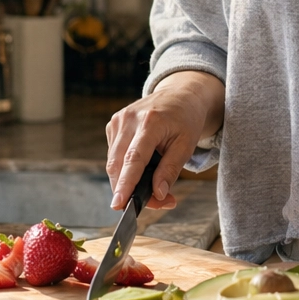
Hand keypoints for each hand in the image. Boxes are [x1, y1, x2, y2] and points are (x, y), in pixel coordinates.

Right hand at [105, 70, 223, 210]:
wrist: (180, 95)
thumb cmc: (186, 120)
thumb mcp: (186, 145)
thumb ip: (170, 170)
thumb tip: (158, 194)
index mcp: (150, 122)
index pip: (133, 159)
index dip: (125, 184)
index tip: (119, 204)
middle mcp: (128, 119)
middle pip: (117, 164)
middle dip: (128, 190)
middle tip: (151, 204)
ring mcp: (118, 120)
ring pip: (113, 163)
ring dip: (127, 182)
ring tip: (152, 188)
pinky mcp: (113, 125)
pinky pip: (113, 155)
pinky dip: (124, 169)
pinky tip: (142, 168)